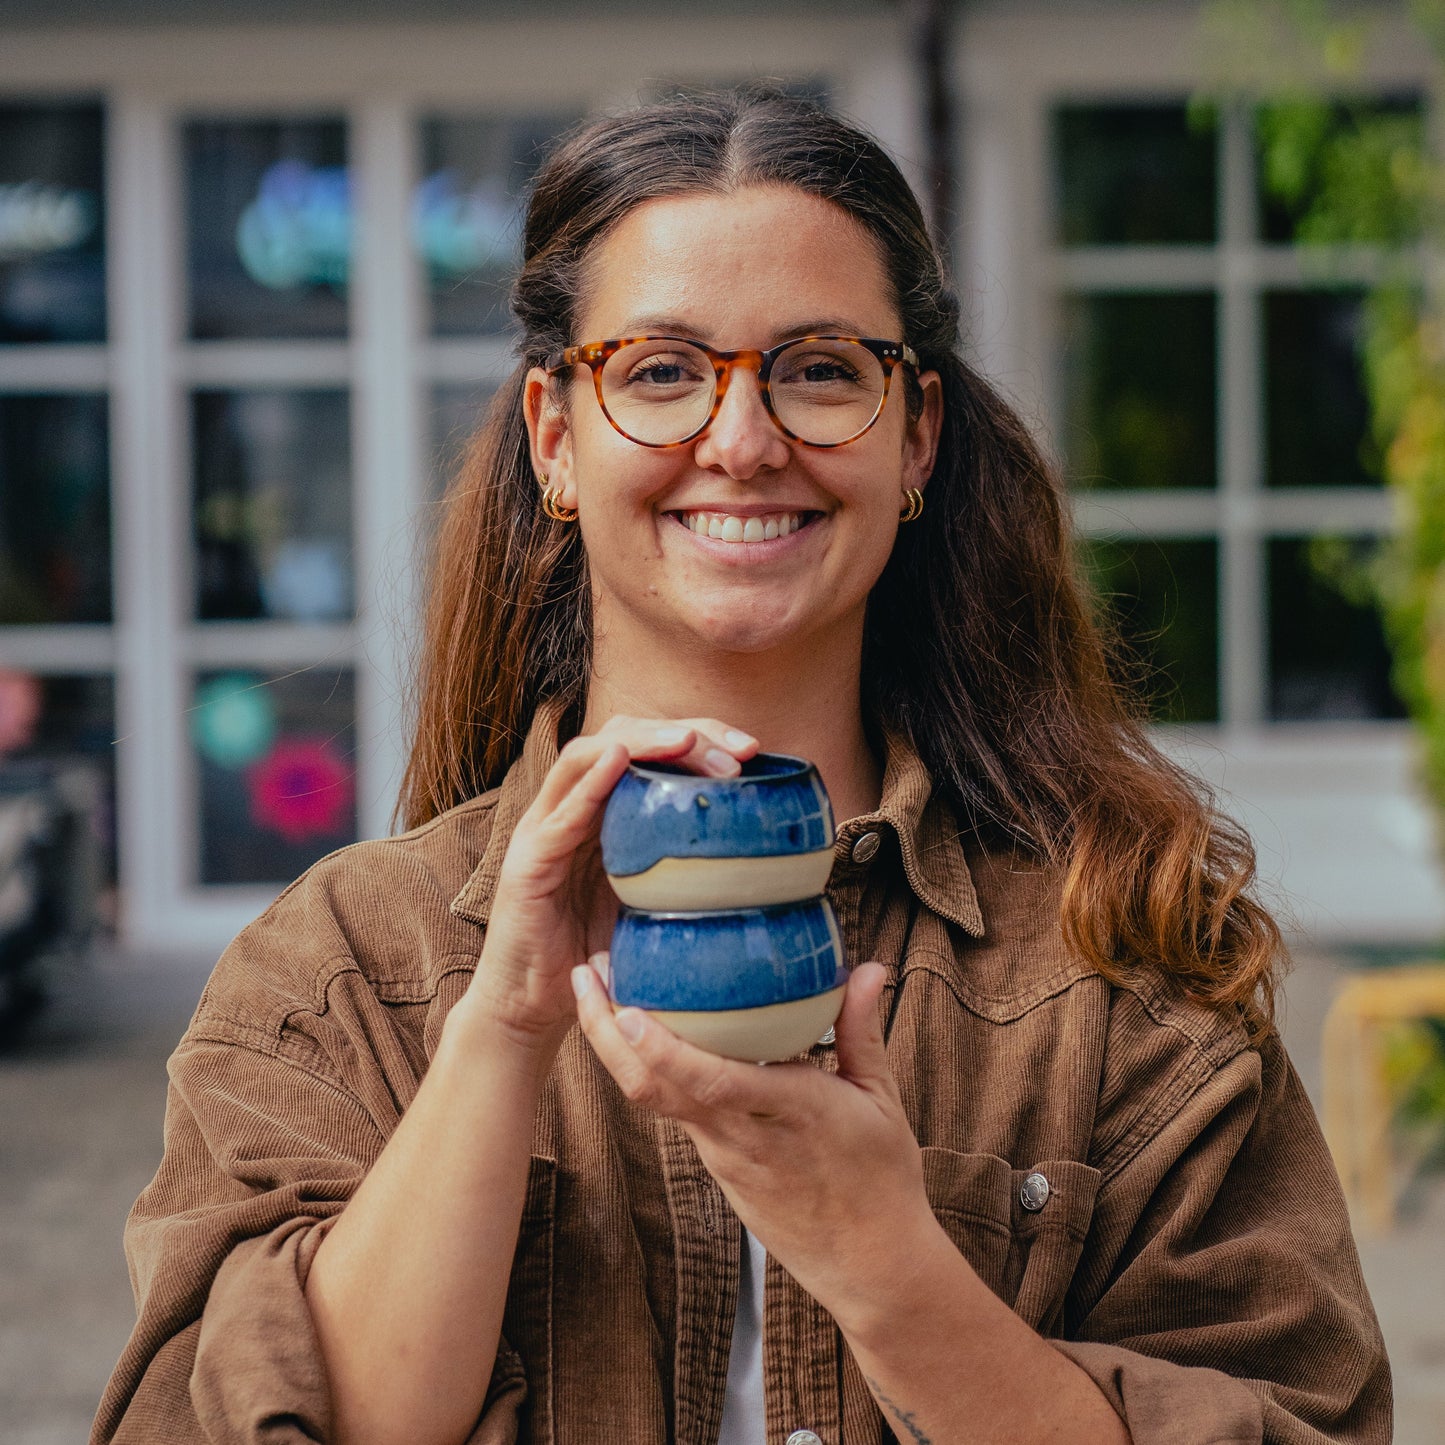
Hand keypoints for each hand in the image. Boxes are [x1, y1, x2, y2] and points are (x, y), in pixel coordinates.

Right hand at [458, 715, 757, 1055]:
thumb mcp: (655, 907)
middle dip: (684, 733)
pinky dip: (589, 782)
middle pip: (625, 737)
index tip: (753, 751)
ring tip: (685, 741)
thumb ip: (689, 879)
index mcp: (606, 812)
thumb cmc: (596, 955)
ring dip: (641, 742)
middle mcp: (573, 808)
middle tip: (738, 752)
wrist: (532, 1008)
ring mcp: (545, 829)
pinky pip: (559, 813)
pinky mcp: (526, 862)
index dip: (702, 738)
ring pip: (587, 756)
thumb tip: (769, 872)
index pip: (652, 749)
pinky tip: (618, 761)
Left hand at [570, 959, 942, 1326]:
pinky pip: (674, 1111)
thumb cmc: (880, 1179)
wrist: (868, 1265)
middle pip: (654, 1088)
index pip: (712, 1083)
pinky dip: (649, 1070)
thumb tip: (867, 968)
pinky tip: (642, 1033)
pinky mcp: (716, 1164)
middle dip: (608, 1030)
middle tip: (588, 972)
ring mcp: (722, 1153)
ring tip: (601, 989)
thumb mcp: (880, 1099)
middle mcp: (742, 1134)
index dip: (663, 1048)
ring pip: (654, 1099)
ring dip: (617, 1047)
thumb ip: (860, 1029)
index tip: (627, 1009)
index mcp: (789, 1111)